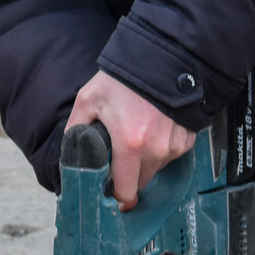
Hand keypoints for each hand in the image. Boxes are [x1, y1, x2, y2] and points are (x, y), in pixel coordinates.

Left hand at [69, 70, 195, 210]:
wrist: (161, 58)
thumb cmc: (123, 79)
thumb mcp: (89, 100)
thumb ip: (74, 130)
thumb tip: (68, 155)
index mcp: (130, 144)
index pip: (125, 192)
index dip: (115, 196)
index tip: (110, 193)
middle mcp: (156, 150)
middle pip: (141, 183)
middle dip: (128, 176)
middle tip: (119, 158)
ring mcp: (174, 145)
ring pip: (156, 168)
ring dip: (145, 161)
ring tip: (136, 134)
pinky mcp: (186, 139)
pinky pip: (170, 155)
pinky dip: (160, 148)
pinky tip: (154, 128)